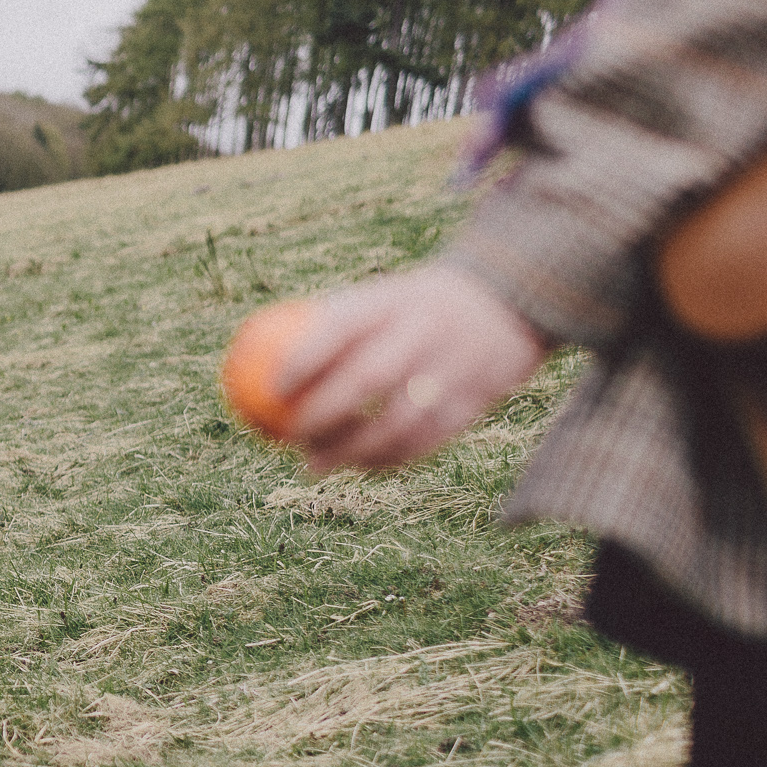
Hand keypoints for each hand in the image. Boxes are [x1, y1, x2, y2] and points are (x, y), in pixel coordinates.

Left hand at [277, 264, 550, 473]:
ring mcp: (455, 367)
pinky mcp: (475, 400)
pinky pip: (427, 440)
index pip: (342, 326)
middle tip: (290, 435)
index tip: (273, 388)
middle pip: (370, 377)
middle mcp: (426, 331)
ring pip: (400, 419)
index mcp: (395, 300)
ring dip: (352, 449)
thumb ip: (329, 328)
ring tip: (313, 464)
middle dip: (325, 412)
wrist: (508, 301)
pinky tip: (357, 467)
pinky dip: (387, 459)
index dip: (305, 358)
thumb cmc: (416, 308)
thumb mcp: (381, 299)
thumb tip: (258, 363)